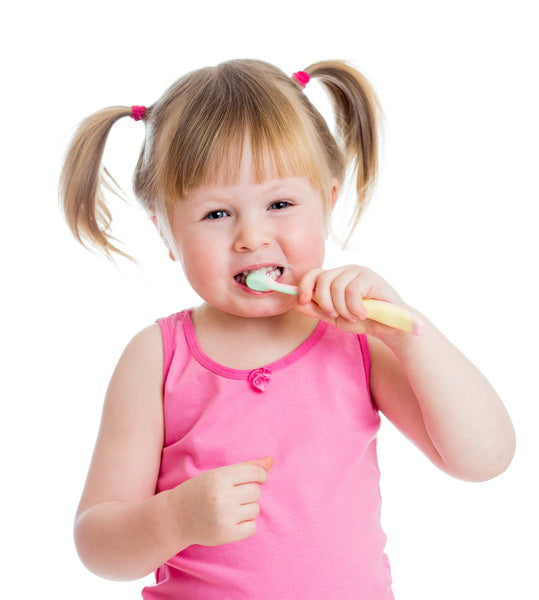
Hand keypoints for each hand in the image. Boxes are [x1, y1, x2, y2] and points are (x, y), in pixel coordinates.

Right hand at [168, 457, 273, 546]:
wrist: (176, 516)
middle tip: (236, 495)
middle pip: (255, 492)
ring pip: (255, 509)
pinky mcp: (226, 534)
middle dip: (250, 493)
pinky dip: (246, 524)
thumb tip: (271, 461)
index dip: (261, 475)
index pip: (254, 473)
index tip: (258, 479)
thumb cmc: (200, 491)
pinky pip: (252, 527)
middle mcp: (222, 497)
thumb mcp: (219, 474)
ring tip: (231, 508)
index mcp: (219, 478)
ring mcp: (224, 517)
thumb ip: (246, 467)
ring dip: (247, 508)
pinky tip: (232, 520)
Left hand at [295, 265, 416, 341]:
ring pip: (337, 286)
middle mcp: (346, 271)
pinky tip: (363, 314)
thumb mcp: (334, 318)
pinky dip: (354, 308)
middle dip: (324, 302)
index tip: (303, 301)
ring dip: (343, 308)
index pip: (313, 274)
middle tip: (336, 315)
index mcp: (335, 278)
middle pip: (323, 279)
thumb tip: (296, 303)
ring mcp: (359, 272)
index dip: (304, 286)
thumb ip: (316, 310)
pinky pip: (352, 291)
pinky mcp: (371, 277)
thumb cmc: (363, 320)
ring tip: (354, 316)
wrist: (390, 327)